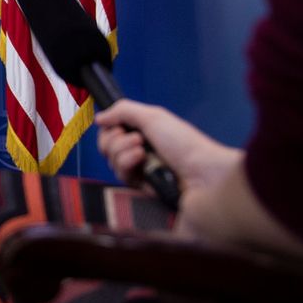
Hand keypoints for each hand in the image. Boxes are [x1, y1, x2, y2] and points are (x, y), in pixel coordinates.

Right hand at [97, 99, 240, 234]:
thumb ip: (123, 111)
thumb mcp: (154, 116)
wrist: (203, 178)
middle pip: (108, 147)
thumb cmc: (184, 144)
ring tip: (142, 150)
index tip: (118, 125)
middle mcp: (143, 153)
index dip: (110, 129)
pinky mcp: (141, 191)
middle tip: (137, 138)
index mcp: (148, 135)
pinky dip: (127, 164)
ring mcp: (142, 173)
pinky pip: (120, 177)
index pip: (114, 132)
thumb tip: (99, 118)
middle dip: (115, 140)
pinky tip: (141, 161)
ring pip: (112, 162)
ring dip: (122, 151)